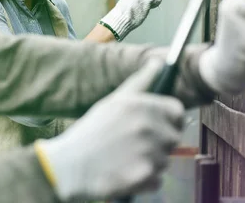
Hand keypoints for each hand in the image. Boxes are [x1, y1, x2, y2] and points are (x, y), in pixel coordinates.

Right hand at [35, 60, 183, 200]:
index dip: (169, 120)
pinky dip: (145, 181)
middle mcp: (147, 126)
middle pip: (173, 137)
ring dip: (151, 163)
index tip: (157, 127)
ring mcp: (148, 152)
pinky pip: (158, 180)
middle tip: (132, 146)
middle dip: (158, 144)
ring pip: (166, 161)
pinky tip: (125, 174)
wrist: (68, 166)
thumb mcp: (113, 101)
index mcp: (140, 105)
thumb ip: (140, 82)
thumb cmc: (91, 132)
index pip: (176, 111)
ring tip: (125, 160)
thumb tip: (157, 62)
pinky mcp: (146, 177)